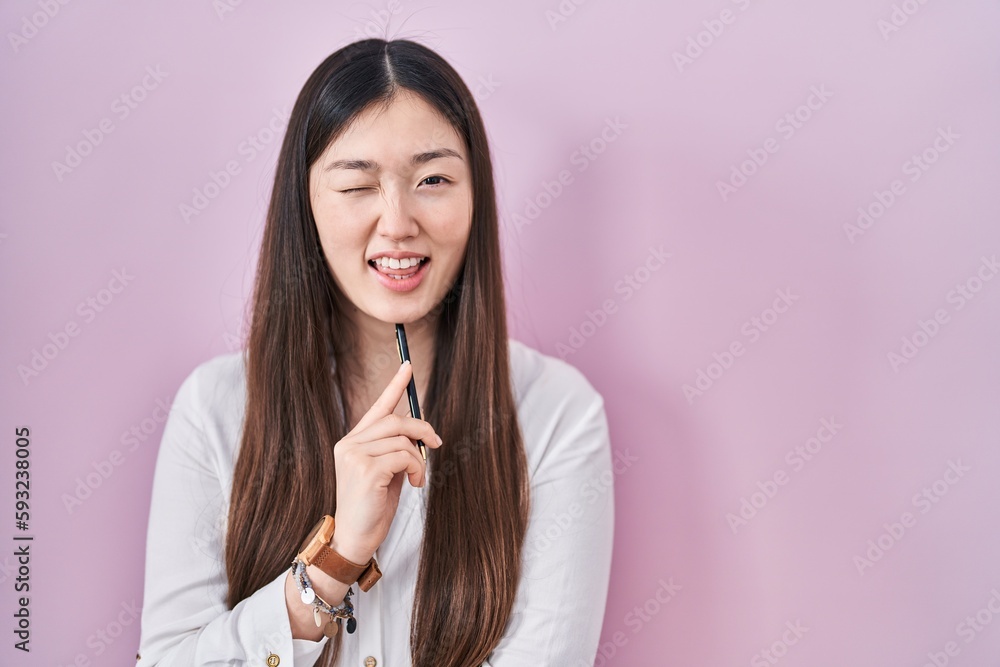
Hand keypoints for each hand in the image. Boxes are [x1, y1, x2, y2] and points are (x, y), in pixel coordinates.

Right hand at [330, 360, 442, 562]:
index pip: (377, 407)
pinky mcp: (366, 470)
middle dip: (422, 429)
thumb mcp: (386, 473)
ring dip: (419, 458)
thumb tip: (420, 434)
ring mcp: (355, 456)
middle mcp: (349, 444)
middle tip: (435, 444)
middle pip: (396, 420)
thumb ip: (396, 450)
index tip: (408, 366)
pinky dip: (417, 468)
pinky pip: (404, 456)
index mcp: (352, 442)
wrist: (354, 539)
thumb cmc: (372, 508)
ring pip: (403, 439)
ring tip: (418, 477)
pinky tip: (414, 484)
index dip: (395, 386)